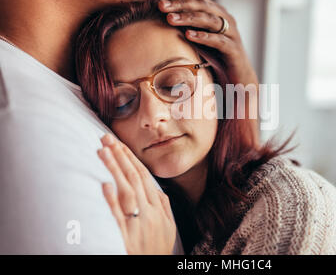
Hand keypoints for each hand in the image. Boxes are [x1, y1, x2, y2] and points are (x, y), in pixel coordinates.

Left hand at [98, 134, 175, 254]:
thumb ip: (163, 205)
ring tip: (102, 151)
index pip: (143, 176)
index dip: (130, 158)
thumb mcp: (168, 227)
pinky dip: (112, 200)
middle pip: (133, 178)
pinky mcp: (126, 237)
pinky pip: (119, 216)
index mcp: (159, 208)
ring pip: (126, 190)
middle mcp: (149, 212)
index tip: (118, 143)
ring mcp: (138, 224)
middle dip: (120, 155)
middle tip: (106, 138)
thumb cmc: (157, 249)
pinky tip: (105, 184)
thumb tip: (156, 189)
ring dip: (114, 169)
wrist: (154, 270)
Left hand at [159, 0, 259, 144]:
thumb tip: (170, 7)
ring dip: (189, 18)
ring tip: (171, 19)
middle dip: (181, 5)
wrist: (238, 80)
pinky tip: (188, 35)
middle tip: (162, 6)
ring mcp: (232, 34)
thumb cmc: (217, 58)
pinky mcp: (234, 50)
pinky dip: (203, 36)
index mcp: (218, 14)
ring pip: (210, 20)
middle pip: (203, 6)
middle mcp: (227, 20)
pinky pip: (218, 41)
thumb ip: (188, 23)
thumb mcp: (200, 38)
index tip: (160, 2)